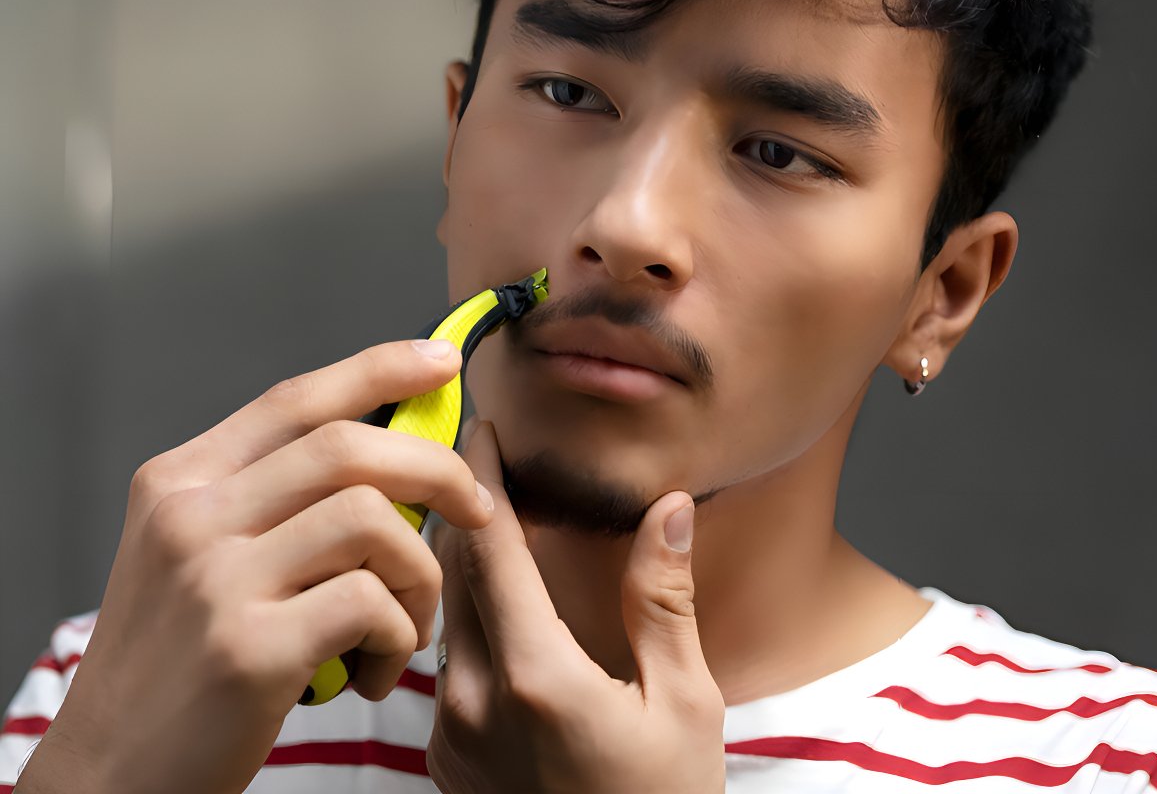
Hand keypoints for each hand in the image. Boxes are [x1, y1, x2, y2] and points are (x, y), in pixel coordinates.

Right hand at [18, 340, 491, 793]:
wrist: (104, 780)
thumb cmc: (173, 666)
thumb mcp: (194, 557)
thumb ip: (272, 499)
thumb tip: (392, 453)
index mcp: (180, 482)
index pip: (296, 399)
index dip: (379, 369)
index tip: (442, 363)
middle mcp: (191, 516)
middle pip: (348, 446)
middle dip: (436, 469)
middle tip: (476, 510)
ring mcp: (214, 580)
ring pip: (371, 520)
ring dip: (420, 573)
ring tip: (408, 625)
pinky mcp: (246, 650)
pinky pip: (369, 603)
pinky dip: (398, 634)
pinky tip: (373, 669)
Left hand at [427, 422, 726, 793]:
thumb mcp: (685, 705)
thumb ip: (663, 600)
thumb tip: (669, 509)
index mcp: (534, 675)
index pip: (489, 545)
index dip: (481, 476)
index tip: (479, 425)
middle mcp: (473, 699)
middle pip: (451, 569)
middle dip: (462, 504)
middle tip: (477, 451)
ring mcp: (451, 733)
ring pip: (442, 613)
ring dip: (457, 556)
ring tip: (480, 509)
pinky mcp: (446, 758)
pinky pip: (443, 660)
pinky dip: (460, 611)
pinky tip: (488, 596)